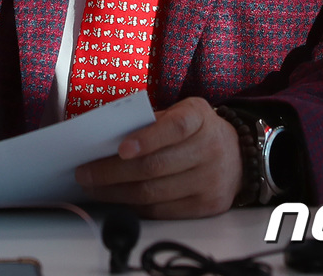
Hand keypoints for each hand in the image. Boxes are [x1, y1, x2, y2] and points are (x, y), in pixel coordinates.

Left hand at [75, 97, 241, 218]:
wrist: (238, 155)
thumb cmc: (195, 129)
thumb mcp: (180, 112)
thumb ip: (151, 121)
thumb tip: (105, 138)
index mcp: (199, 117)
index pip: (174, 128)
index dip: (147, 138)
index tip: (121, 148)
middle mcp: (210, 149)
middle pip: (156, 166)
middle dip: (113, 172)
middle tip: (85, 173)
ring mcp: (211, 180)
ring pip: (155, 193)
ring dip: (117, 193)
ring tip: (93, 188)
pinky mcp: (207, 206)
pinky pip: (163, 211)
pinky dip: (135, 206)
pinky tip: (117, 200)